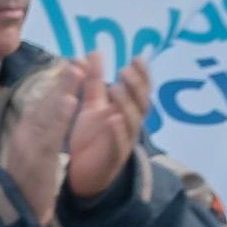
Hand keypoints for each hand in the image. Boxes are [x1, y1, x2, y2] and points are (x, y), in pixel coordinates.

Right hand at [1, 61, 91, 221]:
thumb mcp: (30, 152)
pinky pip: (50, 135)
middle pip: (45, 103)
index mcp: (26, 132)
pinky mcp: (36, 159)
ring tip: (77, 72)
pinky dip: (59, 117)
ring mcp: (29, 145)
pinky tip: (70, 102)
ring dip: (63, 90)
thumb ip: (39, 133)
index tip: (73, 65)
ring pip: (48, 113)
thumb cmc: (23, 182)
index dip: (58, 84)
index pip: (43, 103)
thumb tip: (50, 113)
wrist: (8, 210)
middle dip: (62, 81)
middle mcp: (26, 133)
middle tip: (78, 60)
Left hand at [62, 60, 153, 202]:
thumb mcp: (92, 105)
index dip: (142, 74)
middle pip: (141, 103)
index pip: (140, 89)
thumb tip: (94, 52)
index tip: (137, 58)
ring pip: (132, 122)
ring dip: (127, 105)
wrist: (83, 174)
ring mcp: (124, 141)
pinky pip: (118, 144)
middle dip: (136, 86)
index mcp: (126, 110)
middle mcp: (129, 124)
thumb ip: (94, 81)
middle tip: (124, 71)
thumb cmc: (92, 138)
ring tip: (117, 89)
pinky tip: (113, 120)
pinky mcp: (113, 158)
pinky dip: (118, 131)